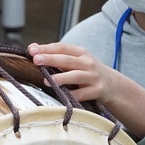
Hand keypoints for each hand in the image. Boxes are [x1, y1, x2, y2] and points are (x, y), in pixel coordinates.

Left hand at [27, 41, 144, 137]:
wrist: (112, 84)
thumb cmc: (86, 71)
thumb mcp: (74, 60)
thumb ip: (55, 54)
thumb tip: (32, 48)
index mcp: (80, 53)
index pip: (61, 47)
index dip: (46, 48)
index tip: (31, 50)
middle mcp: (87, 63)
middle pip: (67, 60)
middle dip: (51, 59)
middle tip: (36, 60)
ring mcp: (93, 77)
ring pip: (76, 76)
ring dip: (61, 78)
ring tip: (47, 80)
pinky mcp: (97, 90)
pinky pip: (83, 93)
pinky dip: (73, 95)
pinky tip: (62, 96)